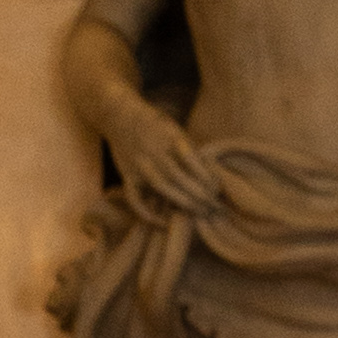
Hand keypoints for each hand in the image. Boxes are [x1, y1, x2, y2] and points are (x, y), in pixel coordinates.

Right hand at [112, 99, 221, 220]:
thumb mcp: (175, 129)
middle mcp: (154, 150)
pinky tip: (162, 222)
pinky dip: (146, 212)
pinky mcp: (127, 176)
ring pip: (162, 185)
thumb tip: (214, 177)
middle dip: (199, 194)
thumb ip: (191, 150)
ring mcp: (140, 164)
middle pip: (178, 176)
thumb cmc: (156, 126)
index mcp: (169, 136)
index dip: (206, 177)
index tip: (217, 190)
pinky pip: (134, 197)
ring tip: (200, 213)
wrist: (119, 115)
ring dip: (183, 202)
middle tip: (214, 208)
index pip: (191, 159)